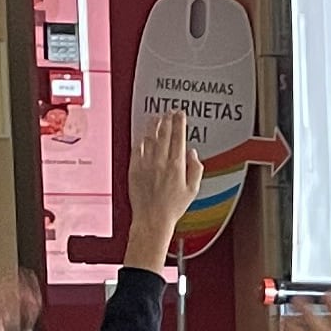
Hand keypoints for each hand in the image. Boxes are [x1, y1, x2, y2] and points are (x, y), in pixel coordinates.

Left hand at [126, 108, 202, 271]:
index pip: (179, 137)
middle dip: (167, 120)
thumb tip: (193, 154)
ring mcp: (146, 164)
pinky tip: (144, 136)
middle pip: (164, 134)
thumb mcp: (193, 190)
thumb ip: (195, 169)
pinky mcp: (134, 169)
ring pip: (150, 138)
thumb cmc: (172, 208)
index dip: (179, 123)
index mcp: (177, 165)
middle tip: (169, 112)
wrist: (152, 219)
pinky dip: (142, 140)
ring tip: (156, 118)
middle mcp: (160, 162)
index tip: (180, 114)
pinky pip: (137, 149)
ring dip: (154, 126)